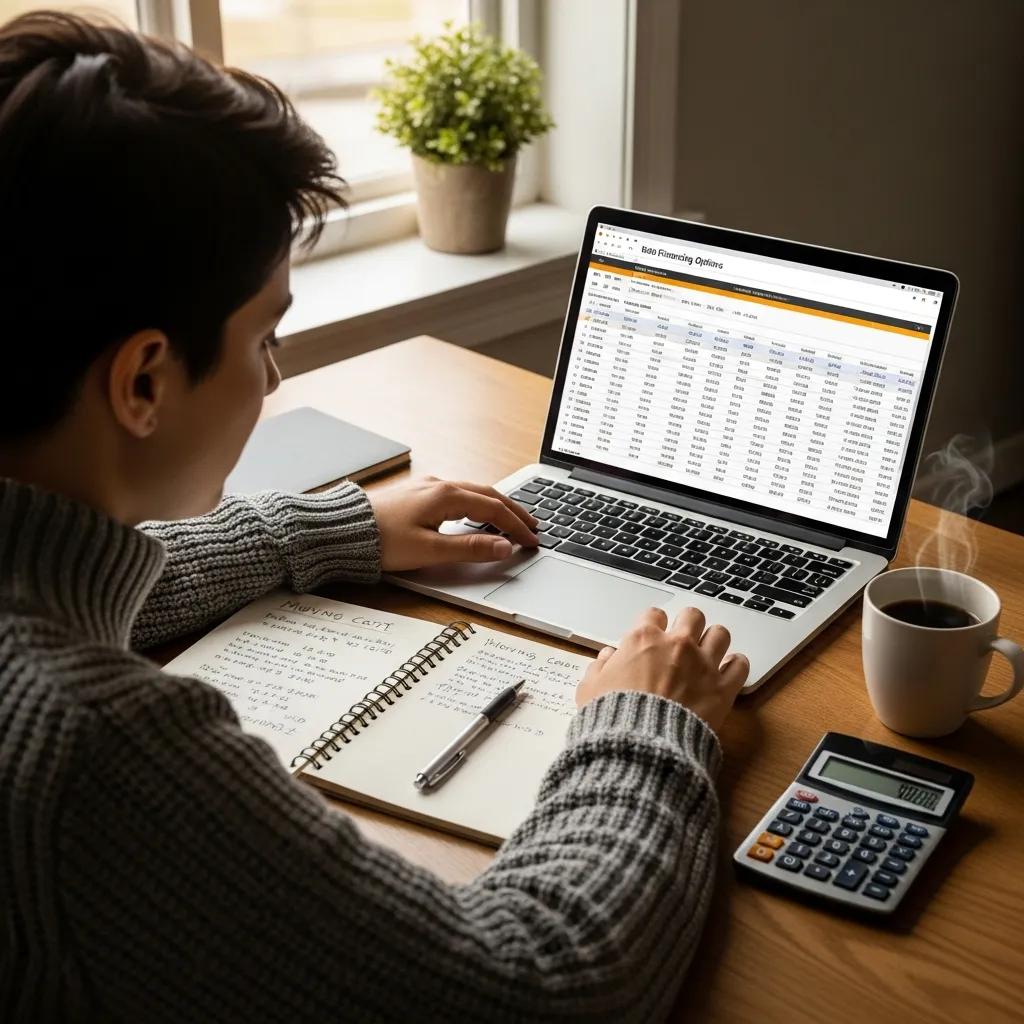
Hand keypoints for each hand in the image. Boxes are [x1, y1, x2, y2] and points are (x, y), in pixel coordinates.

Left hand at [368, 476, 538, 571]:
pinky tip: (476, 514)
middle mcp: (439, 484)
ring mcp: (427, 486)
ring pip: (473, 491)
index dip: (517, 527)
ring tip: (511, 520)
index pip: (494, 510)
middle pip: (488, 494)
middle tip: (533, 526)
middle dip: (513, 511)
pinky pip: (458, 493)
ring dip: (496, 505)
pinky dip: (477, 504)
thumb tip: (503, 547)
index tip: (532, 542)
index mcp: (446, 495)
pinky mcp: (416, 493)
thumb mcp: (430, 550)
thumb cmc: (380, 541)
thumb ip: (470, 549)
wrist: (341, 530)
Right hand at [575, 606, 748, 733]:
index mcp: (643, 640)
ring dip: (715, 642)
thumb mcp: (590, 689)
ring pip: (720, 634)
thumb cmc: (612, 717)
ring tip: (709, 654)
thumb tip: (608, 657)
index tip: (653, 636)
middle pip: (693, 616)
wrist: (640, 745)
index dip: (653, 624)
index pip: (654, 614)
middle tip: (684, 640)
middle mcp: (676, 645)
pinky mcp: (722, 688)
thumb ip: (600, 667)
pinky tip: (728, 672)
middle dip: (689, 625)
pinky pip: (740, 665)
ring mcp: (702, 665)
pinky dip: (736, 666)